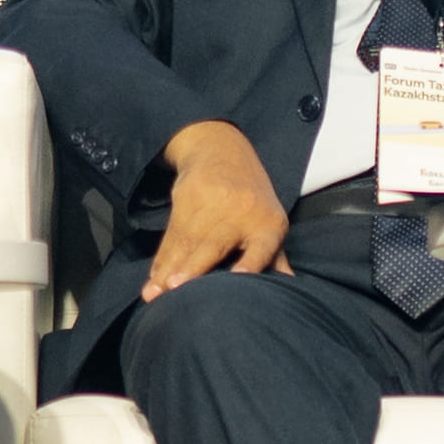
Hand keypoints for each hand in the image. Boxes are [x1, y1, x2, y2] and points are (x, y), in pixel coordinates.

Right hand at [143, 123, 290, 292]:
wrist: (223, 151)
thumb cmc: (252, 201)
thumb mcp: (269, 224)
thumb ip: (274, 258)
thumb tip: (289, 285)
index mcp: (268, 225)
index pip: (262, 248)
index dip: (251, 262)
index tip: (238, 276)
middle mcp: (243, 213)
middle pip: (215, 244)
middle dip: (193, 266)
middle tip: (174, 287)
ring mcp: (214, 202)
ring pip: (188, 241)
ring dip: (168, 268)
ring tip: (154, 292)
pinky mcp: (189, 194)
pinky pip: (173, 232)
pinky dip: (162, 257)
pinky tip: (154, 277)